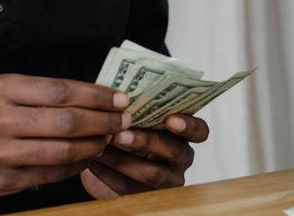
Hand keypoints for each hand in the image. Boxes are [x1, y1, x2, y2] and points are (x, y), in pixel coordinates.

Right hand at [0, 74, 131, 197]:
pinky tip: (88, 156)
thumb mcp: (9, 92)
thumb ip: (47, 93)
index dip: (95, 96)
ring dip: (93, 145)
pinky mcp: (5, 180)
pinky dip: (77, 165)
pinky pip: (53, 174)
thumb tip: (101, 96)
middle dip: (102, 121)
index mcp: (2, 89)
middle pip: (65, 121)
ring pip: (62, 151)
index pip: (60, 91)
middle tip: (123, 120)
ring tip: (108, 139)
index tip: (120, 98)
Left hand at [80, 113, 209, 198]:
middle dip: (145, 141)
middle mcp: (181, 158)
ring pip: (152, 173)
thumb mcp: (134, 117)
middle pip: (173, 151)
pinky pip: (131, 188)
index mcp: (183, 134)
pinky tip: (93, 164)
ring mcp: (168, 180)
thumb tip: (117, 96)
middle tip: (120, 134)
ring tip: (101, 147)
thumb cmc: (126, 129)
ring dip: (123, 159)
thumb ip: (134, 108)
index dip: (189, 125)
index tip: (170, 118)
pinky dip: (110, 175)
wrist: (108, 161)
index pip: (200, 131)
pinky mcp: (148, 197)